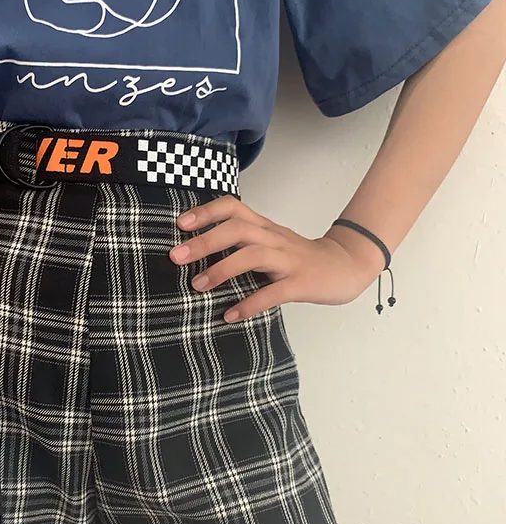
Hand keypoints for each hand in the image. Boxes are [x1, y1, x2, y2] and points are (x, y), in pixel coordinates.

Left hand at [169, 194, 385, 321]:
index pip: (233, 207)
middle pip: (237, 228)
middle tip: (176, 257)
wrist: (347, 266)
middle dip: (204, 241)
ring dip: (222, 269)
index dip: (206, 212)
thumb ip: (241, 243)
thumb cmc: (299, 258)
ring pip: (253, 254)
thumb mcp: (269, 243)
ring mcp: (289, 260)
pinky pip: (273, 292)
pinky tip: (230, 315)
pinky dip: (250, 304)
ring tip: (198, 286)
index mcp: (264, 228)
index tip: (180, 224)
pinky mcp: (301, 283)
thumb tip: (198, 253)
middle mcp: (274, 238)